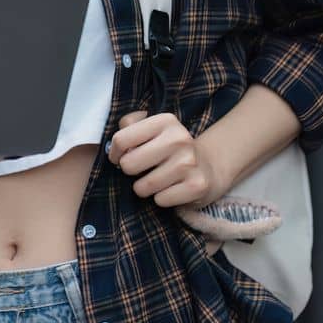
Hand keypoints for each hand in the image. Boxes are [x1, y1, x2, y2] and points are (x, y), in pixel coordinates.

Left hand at [107, 111, 229, 207]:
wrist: (207, 168)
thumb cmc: (167, 148)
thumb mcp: (151, 128)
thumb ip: (128, 126)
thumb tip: (114, 144)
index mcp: (165, 121)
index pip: (120, 140)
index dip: (114, 153)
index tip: (119, 157)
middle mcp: (179, 139)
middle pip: (128, 164)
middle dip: (129, 171)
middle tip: (139, 170)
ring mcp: (190, 163)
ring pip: (142, 186)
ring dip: (144, 187)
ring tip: (156, 180)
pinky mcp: (197, 186)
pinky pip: (160, 200)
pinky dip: (161, 199)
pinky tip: (171, 189)